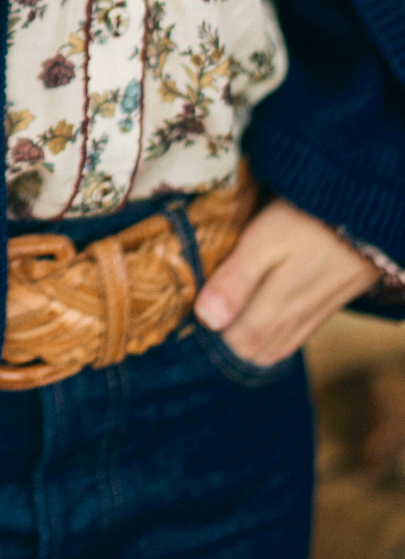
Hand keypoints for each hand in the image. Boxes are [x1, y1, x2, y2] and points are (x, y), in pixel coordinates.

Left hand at [194, 197, 379, 365]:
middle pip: (256, 350)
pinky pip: (298, 333)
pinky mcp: (331, 302)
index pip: (237, 344)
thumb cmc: (308, 217)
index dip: (211, 331)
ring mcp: (317, 313)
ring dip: (252, 336)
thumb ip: (236, 280)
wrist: (365, 208)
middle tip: (206, 306)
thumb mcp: (264, 239)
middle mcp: (298, 320)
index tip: (192, 305)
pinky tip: (264, 308)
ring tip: (230, 307)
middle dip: (228, 337)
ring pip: (278, 345)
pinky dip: (276, 330)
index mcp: (278, 309)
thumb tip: (206, 319)